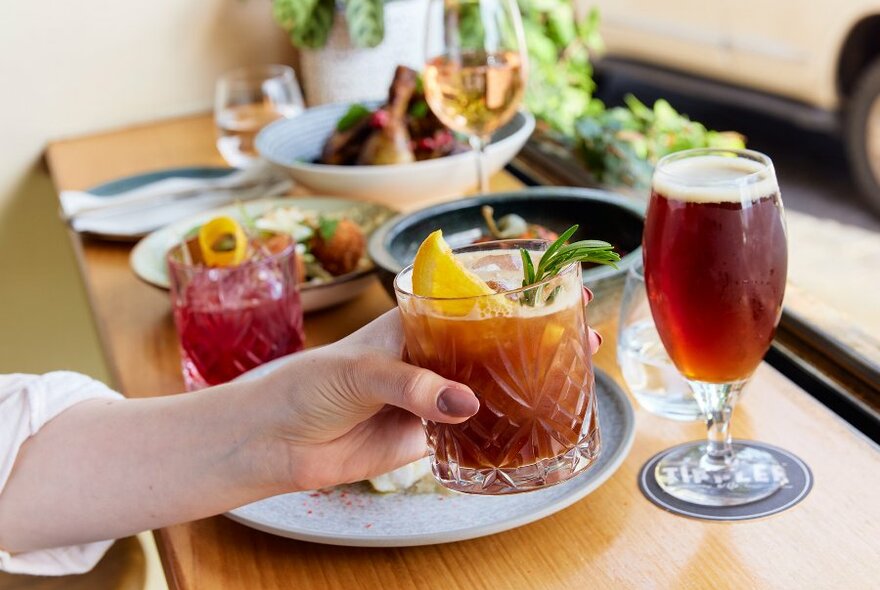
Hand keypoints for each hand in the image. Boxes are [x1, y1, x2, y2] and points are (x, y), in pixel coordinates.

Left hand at [258, 308, 601, 491]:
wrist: (274, 441)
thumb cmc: (306, 385)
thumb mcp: (360, 372)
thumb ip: (413, 386)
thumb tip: (466, 405)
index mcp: (412, 321)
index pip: (471, 299)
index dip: (513, 294)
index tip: (555, 288)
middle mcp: (426, 355)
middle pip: (489, 344)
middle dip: (532, 339)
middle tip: (581, 337)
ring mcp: (428, 396)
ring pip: (485, 386)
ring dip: (521, 384)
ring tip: (570, 377)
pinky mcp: (423, 436)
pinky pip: (469, 432)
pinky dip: (497, 429)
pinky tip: (530, 426)